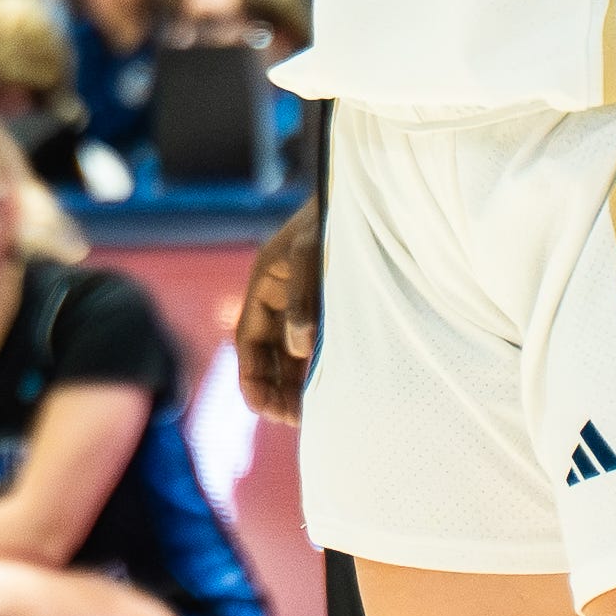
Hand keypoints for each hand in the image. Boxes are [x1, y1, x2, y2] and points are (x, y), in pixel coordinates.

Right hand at [236, 202, 321, 422]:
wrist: (366, 196)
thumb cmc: (334, 216)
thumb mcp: (312, 251)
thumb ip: (304, 298)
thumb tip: (300, 347)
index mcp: (265, 284)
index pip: (248, 341)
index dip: (251, 376)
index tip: (262, 408)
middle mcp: (281, 298)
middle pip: (269, 355)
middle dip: (275, 389)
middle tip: (293, 420)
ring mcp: (306, 303)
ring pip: (293, 354)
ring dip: (297, 384)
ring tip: (310, 414)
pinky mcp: (331, 307)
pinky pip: (317, 344)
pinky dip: (318, 368)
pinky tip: (330, 389)